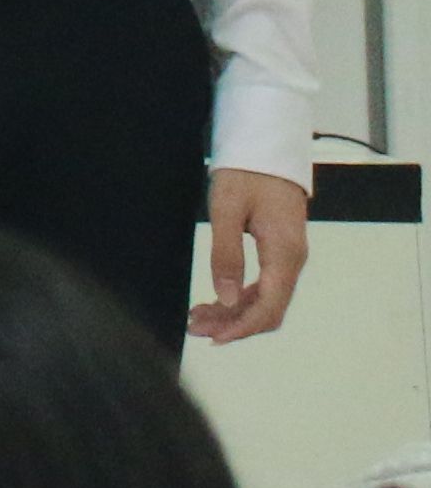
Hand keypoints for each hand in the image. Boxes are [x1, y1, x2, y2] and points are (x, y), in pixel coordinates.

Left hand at [197, 170, 312, 342]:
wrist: (267, 149)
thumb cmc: (247, 173)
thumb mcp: (227, 210)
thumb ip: (226, 254)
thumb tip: (227, 297)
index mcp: (285, 253)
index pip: (270, 307)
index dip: (243, 327)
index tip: (215, 338)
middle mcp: (292, 261)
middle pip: (268, 309)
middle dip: (234, 324)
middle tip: (196, 328)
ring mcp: (288, 258)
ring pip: (265, 300)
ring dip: (233, 313)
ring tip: (198, 318)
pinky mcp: (279, 252)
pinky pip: (263, 285)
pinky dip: (239, 297)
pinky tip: (214, 301)